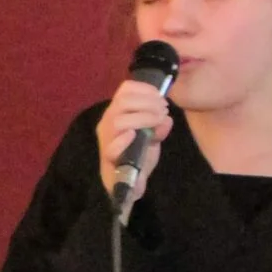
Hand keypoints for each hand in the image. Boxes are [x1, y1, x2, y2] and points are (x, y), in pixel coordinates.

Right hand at [96, 77, 172, 206]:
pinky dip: (124, 140)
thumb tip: (166, 119)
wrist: (131, 183)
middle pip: (122, 101)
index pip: (124, 90)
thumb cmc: (139, 155)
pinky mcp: (108, 159)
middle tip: (164, 110)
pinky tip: (134, 135)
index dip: (144, 88)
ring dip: (142, 118)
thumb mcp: (154, 135)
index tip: (161, 96)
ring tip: (158, 121)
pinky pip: (111, 147)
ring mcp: (106, 140)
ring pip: (118, 121)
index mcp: (117, 113)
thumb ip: (160, 125)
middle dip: (148, 103)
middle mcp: (107, 122)